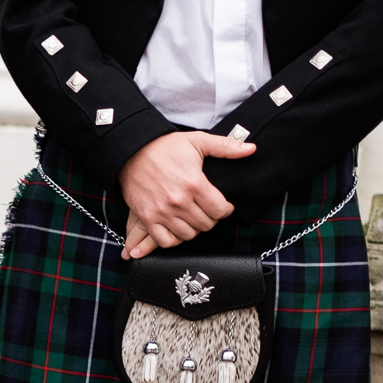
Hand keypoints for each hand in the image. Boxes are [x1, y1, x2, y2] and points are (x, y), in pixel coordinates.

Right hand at [117, 131, 256, 258]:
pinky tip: (177, 227)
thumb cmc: (165, 146)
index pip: (220, 210)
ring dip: (194, 228)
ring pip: (188, 235)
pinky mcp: (148, 217)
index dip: (225, 209)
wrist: (131, 152)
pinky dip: (174, 238)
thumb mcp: (197, 141)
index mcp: (194, 183)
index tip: (222, 205)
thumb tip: (251, 149)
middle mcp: (179, 201)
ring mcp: (162, 212)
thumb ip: (226, 147)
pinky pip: (166, 241)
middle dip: (211, 218)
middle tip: (207, 210)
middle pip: (206, 224)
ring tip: (193, 217)